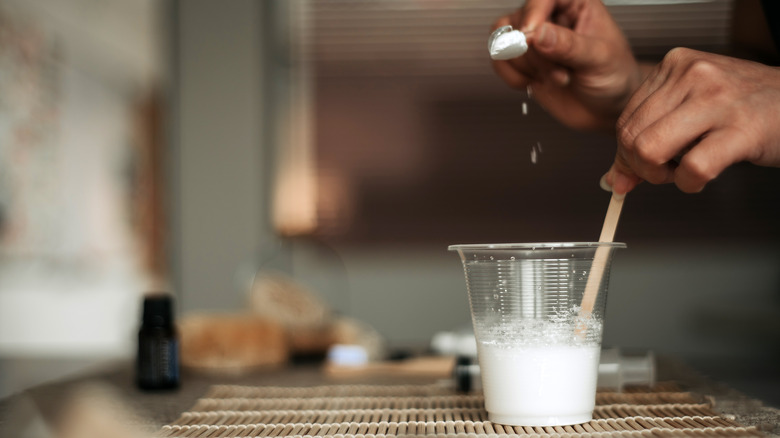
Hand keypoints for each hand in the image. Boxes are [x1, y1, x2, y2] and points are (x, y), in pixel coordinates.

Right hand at [492, 0, 643, 130]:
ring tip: (556, 78)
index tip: (532, 39)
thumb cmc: (614, 76)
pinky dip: (513, 77)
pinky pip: (499, 61)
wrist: (608, 108)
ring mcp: (535, 40)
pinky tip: (537, 82)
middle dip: (537, 55)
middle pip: (519, 23)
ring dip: (526, 67)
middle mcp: (552, 17)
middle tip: (562, 71)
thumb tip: (539, 34)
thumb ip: (569, 45)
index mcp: (575, 4)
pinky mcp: (523, 61)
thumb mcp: (599, 58)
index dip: (532, 15)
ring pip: (504, 42)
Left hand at [606, 48, 779, 193]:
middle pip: (631, 137)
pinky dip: (690, 184)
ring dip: (663, 176)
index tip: (643, 166)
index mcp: (675, 65)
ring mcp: (717, 99)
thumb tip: (614, 179)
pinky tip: (703, 177)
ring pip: (651, 150)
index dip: (629, 154)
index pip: (625, 120)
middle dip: (642, 168)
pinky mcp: (741, 129)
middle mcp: (693, 75)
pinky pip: (692, 168)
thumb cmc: (744, 107)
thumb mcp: (690, 110)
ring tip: (684, 172)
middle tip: (666, 172)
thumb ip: (648, 138)